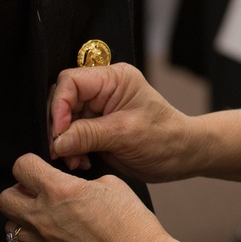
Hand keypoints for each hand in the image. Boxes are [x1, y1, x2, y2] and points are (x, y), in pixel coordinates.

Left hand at [0, 154, 185, 241]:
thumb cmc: (131, 224)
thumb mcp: (110, 184)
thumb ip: (80, 182)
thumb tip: (72, 187)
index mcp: (58, 190)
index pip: (21, 167)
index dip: (30, 164)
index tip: (39, 169)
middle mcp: (43, 218)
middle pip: (4, 199)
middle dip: (18, 192)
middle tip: (36, 193)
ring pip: (12, 227)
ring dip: (24, 219)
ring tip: (45, 218)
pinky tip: (62, 240)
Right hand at [49, 63, 197, 180]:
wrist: (184, 156)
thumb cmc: (166, 138)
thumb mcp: (126, 135)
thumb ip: (88, 135)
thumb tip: (56, 141)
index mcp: (113, 79)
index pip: (71, 81)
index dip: (59, 106)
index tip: (58, 133)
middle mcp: (104, 90)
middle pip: (64, 101)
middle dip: (60, 128)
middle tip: (61, 152)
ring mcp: (99, 110)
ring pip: (65, 121)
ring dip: (65, 143)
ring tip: (75, 161)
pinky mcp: (98, 128)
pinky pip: (73, 136)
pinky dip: (72, 150)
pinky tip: (82, 162)